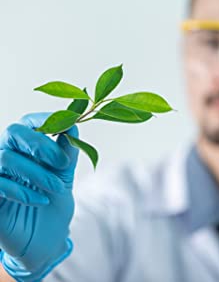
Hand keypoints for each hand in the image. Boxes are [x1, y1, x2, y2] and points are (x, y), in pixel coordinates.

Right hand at [0, 113, 78, 281]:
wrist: (47, 237)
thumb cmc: (54, 201)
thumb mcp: (65, 174)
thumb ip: (67, 151)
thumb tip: (73, 125)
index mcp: (28, 148)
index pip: (28, 123)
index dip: (45, 119)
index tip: (66, 124)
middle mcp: (10, 155)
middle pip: (14, 132)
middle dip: (40, 144)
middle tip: (61, 161)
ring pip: (7, 158)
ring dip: (37, 172)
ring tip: (57, 188)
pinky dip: (22, 191)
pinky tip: (41, 201)